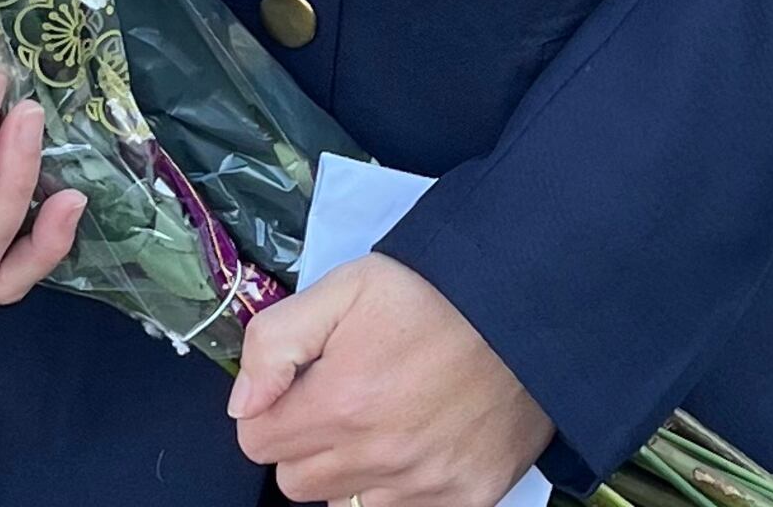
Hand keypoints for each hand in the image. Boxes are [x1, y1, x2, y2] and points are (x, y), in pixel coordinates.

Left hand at [229, 254, 550, 506]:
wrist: (529, 305)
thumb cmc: (434, 293)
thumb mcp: (344, 287)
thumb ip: (275, 341)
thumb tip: (243, 403)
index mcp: (341, 402)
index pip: (255, 442)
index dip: (270, 410)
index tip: (300, 387)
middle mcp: (378, 456)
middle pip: (295, 482)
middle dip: (306, 443)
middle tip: (343, 399)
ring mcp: (425, 485)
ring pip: (345, 505)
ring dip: (352, 471)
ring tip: (384, 421)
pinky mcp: (466, 498)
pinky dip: (401, 490)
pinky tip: (418, 446)